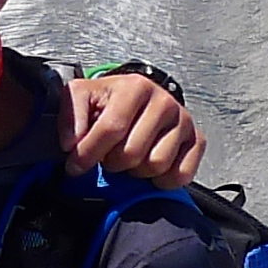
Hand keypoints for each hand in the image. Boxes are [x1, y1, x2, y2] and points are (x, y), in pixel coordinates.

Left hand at [59, 74, 203, 189]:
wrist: (136, 100)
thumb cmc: (106, 103)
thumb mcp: (80, 99)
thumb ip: (70, 117)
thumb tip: (72, 144)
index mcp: (135, 87)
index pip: (111, 129)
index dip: (87, 153)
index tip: (74, 166)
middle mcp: (164, 101)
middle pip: (132, 153)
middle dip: (112, 162)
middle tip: (108, 155)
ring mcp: (183, 121)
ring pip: (156, 165)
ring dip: (136, 170)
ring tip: (129, 157)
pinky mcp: (197, 140)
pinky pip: (180, 174)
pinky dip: (162, 179)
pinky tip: (148, 167)